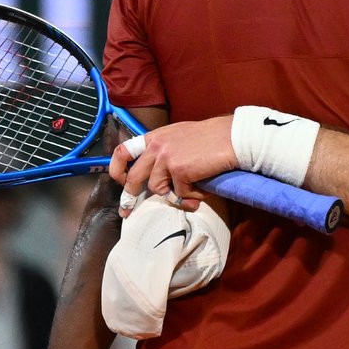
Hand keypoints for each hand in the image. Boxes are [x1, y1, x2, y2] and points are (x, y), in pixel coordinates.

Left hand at [109, 116, 236, 206]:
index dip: (117, 168)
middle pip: (134, 177)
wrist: (232, 137)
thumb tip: (157, 174)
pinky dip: (192, 196)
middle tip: (128, 211)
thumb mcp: (180, 137)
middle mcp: (157, 146)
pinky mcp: (179, 171)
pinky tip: (203, 189)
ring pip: (158, 189)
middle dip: (129, 198)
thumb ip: (165, 150)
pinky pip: (179, 194)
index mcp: (155, 137)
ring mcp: (166, 159)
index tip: (121, 182)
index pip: (123, 150)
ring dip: (174, 195)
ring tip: (192, 193)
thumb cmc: (211, 138)